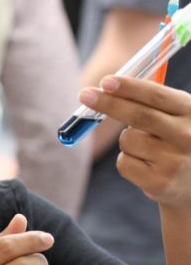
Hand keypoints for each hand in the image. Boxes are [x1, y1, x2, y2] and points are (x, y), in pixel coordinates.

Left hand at [80, 75, 190, 205]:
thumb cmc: (178, 140)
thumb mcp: (177, 115)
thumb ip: (150, 100)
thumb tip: (108, 86)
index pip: (157, 96)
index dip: (129, 88)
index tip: (106, 81)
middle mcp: (187, 136)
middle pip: (139, 116)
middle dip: (109, 104)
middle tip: (85, 95)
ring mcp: (175, 161)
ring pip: (127, 140)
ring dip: (126, 141)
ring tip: (147, 148)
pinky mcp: (160, 182)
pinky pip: (124, 163)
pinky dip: (126, 161)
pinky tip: (146, 166)